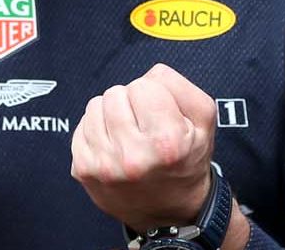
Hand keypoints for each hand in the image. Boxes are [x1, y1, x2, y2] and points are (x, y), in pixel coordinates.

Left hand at [70, 64, 218, 230]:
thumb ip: (179, 86)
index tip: (161, 116)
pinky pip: (81, 125)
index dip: (155, 95)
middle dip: (131, 103)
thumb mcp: (203, 121)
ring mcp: (104, 166)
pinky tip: (114, 145)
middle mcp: (133, 158)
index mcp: (166, 144)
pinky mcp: (83, 170)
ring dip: (111, 114)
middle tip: (144, 126)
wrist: (170, 211)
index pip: (144, 85)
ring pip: (95, 105)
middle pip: (116, 93)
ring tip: (128, 135)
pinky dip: (96, 129)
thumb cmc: (186, 159)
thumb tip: (148, 75)